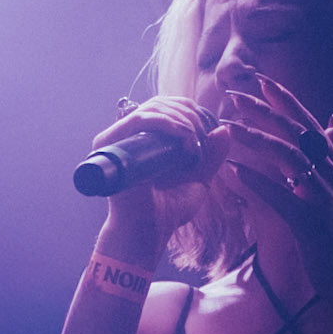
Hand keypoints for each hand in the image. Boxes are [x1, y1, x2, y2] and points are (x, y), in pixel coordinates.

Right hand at [89, 94, 230, 259]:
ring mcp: (118, 139)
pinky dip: (164, 121)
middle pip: (160, 104)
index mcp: (146, 139)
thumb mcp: (198, 179)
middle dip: (188, 114)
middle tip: (201, 136)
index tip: (205, 131)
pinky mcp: (108, 144)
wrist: (150, 230)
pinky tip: (183, 135)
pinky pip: (138, 120)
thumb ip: (211, 157)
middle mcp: (129, 136)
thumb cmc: (169, 209)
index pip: (165, 107)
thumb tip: (224, 129)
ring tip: (193, 140)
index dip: (189, 110)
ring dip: (180, 119)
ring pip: (151, 109)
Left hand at [221, 76, 332, 297]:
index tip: (262, 81)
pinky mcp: (312, 220)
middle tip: (236, 95)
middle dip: (266, 110)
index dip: (287, 101)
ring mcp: (324, 196)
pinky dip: (258, 180)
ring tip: (229, 127)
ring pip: (288, 156)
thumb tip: (331, 124)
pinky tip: (235, 170)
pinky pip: (281, 194)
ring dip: (256, 138)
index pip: (310, 124)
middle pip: (297, 132)